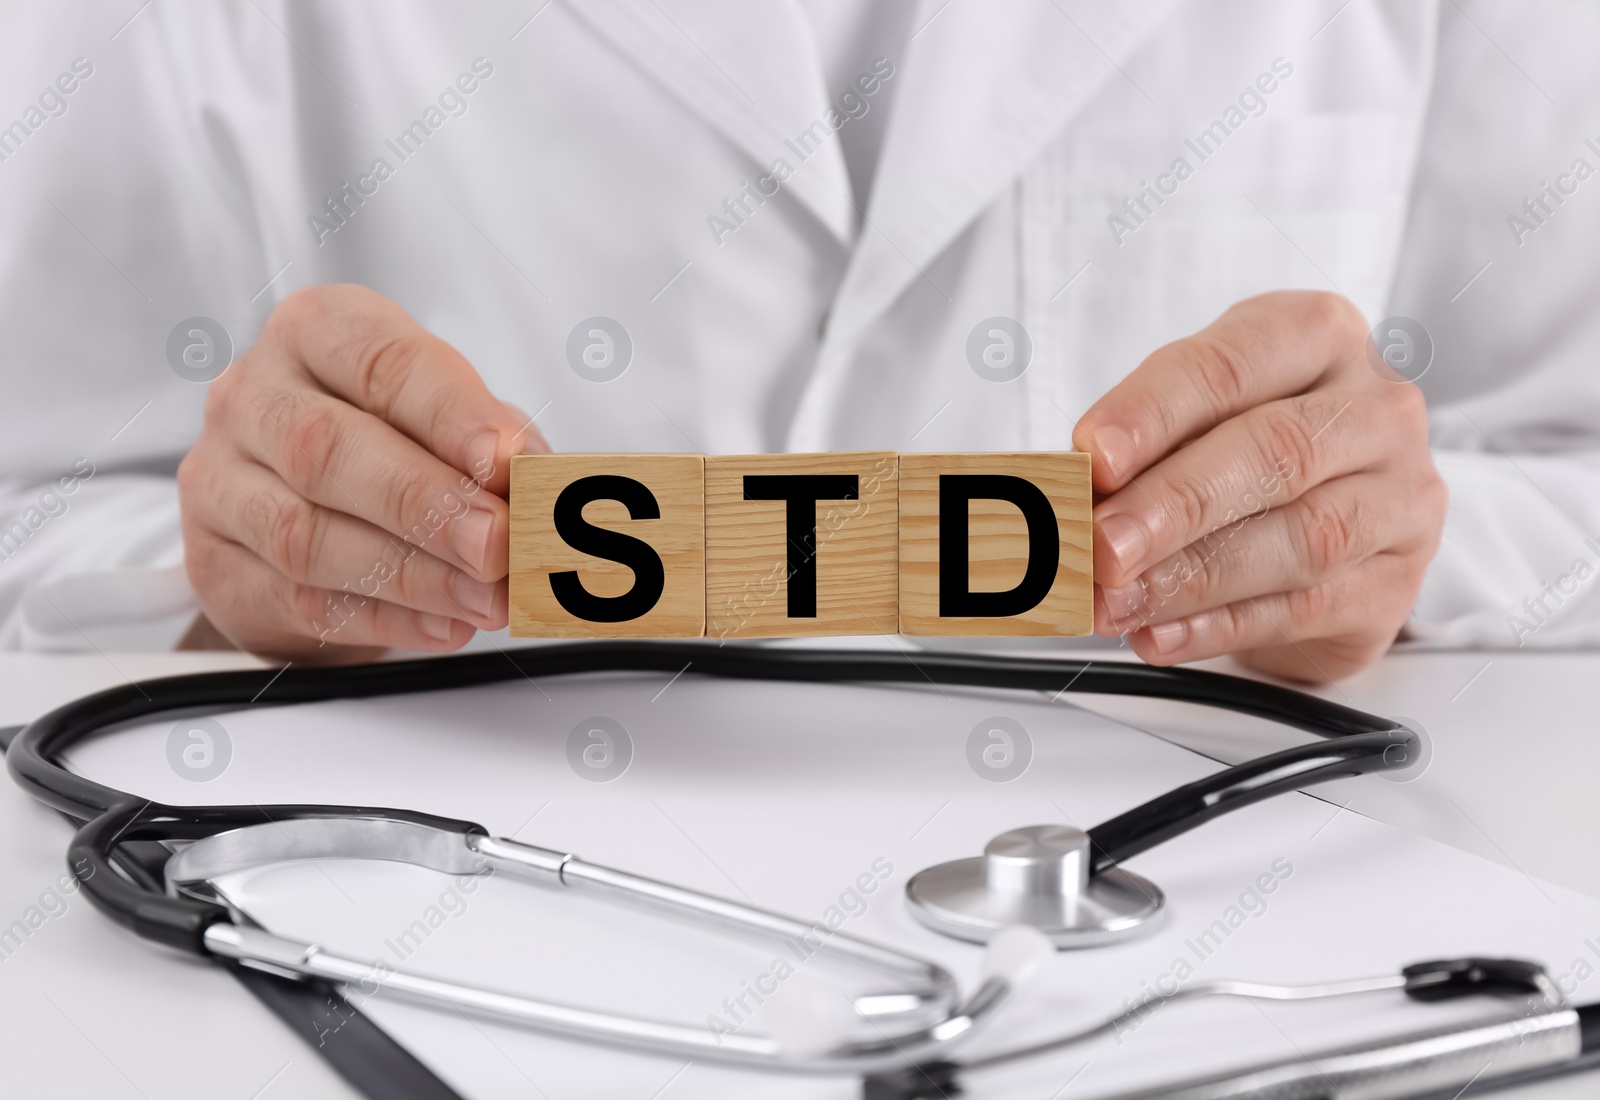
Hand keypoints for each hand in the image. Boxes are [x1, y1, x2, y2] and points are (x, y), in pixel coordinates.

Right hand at [177, 284, 545, 660]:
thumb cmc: (384, 442)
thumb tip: (539, 478)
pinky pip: (297, 599)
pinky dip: (382, 618)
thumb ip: (491, 440)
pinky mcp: (214, 563)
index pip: (382, 362)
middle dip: (426, 504)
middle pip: (327, 449)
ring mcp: (220, 480)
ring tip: (485, 598)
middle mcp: (253, 395)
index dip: (449, 415)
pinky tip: (442, 625)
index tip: (506, 460)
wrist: (297, 510)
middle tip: (496, 544)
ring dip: (412, 574)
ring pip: (306, 534)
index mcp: (316, 332)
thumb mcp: (446, 417)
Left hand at [1072, 291, 1445, 681]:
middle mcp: (1375, 409)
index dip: (1154, 413)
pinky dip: (1219, 627)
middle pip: (1276, 452)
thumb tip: (1069, 493)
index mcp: (1316, 336)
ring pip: (1300, 539)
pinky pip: (1304, 610)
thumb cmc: (1251, 446)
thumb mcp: (1195, 418)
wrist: (1340, 515)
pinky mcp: (1393, 584)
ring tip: (1116, 600)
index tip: (1093, 456)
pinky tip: (1160, 634)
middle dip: (1174, 504)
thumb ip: (1142, 449)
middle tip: (1103, 544)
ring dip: (1191, 577)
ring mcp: (1400, 498)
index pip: (1229, 366)